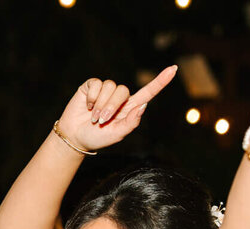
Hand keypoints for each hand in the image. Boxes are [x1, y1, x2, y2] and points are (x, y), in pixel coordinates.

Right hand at [55, 66, 177, 153]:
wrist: (75, 137)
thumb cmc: (97, 138)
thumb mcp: (117, 134)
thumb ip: (131, 122)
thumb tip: (144, 105)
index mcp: (129, 108)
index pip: (147, 92)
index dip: (160, 81)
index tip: (174, 69)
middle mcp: (119, 97)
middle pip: (123, 91)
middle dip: (112, 106)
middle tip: (101, 120)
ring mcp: (105, 91)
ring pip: (110, 86)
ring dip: (101, 104)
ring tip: (94, 117)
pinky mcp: (92, 86)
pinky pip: (97, 84)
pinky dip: (92, 97)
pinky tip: (87, 106)